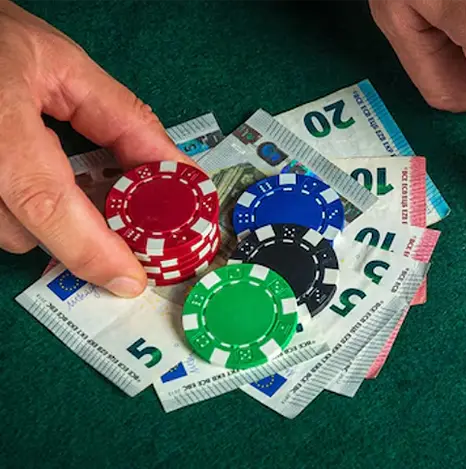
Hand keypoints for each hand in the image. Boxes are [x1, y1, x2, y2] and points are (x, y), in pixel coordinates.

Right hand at [0, 1, 190, 296]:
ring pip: (9, 231)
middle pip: (27, 230)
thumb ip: (124, 120)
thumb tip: (177, 171)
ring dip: (46, 217)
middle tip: (120, 228)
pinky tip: (33, 177)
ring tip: (58, 171)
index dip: (92, 250)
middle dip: (81, 234)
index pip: (46, 202)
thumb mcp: (65, 64)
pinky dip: (24, 209)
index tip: (131, 278)